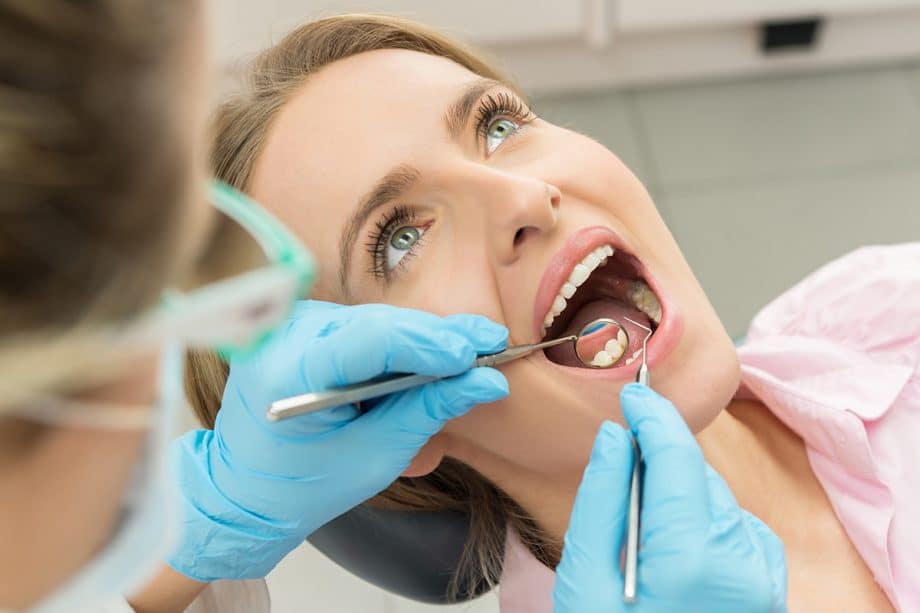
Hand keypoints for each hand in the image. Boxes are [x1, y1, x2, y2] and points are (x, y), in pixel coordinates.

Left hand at [167, 300, 508, 580]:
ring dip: (424, 337)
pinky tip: (438, 350)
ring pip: (375, 320)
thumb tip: (486, 381)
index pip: (372, 341)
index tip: (479, 352)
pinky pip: (361, 326)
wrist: (244, 490)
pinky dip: (400, 341)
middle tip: (493, 344)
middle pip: (378, 323)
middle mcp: (282, 338)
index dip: (431, 343)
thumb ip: (428, 411)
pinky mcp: (299, 328)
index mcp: (290, 374)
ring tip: (474, 348)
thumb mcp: (375, 456)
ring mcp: (288, 327)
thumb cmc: (305, 486)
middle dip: (438, 337)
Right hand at [553, 384, 786, 612]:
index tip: (633, 394)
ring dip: (681, 498)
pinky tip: (676, 557)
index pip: (678, 457)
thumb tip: (616, 436)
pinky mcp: (769, 595)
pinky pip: (738, 532)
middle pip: (698, 477)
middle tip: (620, 486)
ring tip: (643, 541)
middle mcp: (740, 566)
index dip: (654, 417)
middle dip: (660, 466)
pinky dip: (706, 526)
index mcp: (689, 560)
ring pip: (718, 500)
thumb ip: (600, 502)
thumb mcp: (583, 583)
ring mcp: (762, 583)